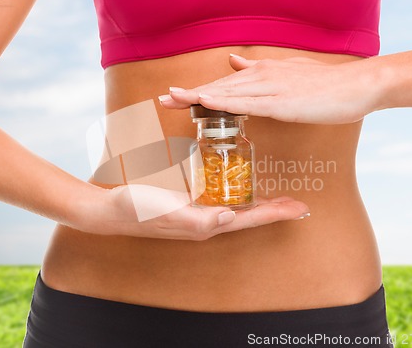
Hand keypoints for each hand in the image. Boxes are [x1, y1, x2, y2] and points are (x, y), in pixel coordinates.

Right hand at [73, 184, 309, 240]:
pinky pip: (219, 198)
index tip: (299, 207)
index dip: (275, 213)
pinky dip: (235, 192)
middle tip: (296, 202)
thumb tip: (231, 218)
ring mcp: (198, 212)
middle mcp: (206, 221)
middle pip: (248, 215)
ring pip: (237, 207)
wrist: (112, 209)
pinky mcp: (188, 203)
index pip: (248, 219)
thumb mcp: (167, 213)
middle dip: (273, 209)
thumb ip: (199, 220)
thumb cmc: (137, 210)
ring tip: (278, 197)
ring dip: (259, 202)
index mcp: (206, 225)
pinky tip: (239, 185)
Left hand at [159, 54, 381, 123]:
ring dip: (198, 96)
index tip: (174, 97)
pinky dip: (224, 102)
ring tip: (171, 100)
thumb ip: (258, 70)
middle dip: (188, 95)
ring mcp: (271, 89)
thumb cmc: (324, 85)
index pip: (223, 84)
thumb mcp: (287, 73)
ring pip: (227, 93)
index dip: (197, 91)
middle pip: (218, 87)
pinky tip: (205, 101)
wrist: (357, 85)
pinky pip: (248, 103)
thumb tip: (233, 62)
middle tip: (161, 100)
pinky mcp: (282, 103)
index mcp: (262, 74)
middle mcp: (262, 78)